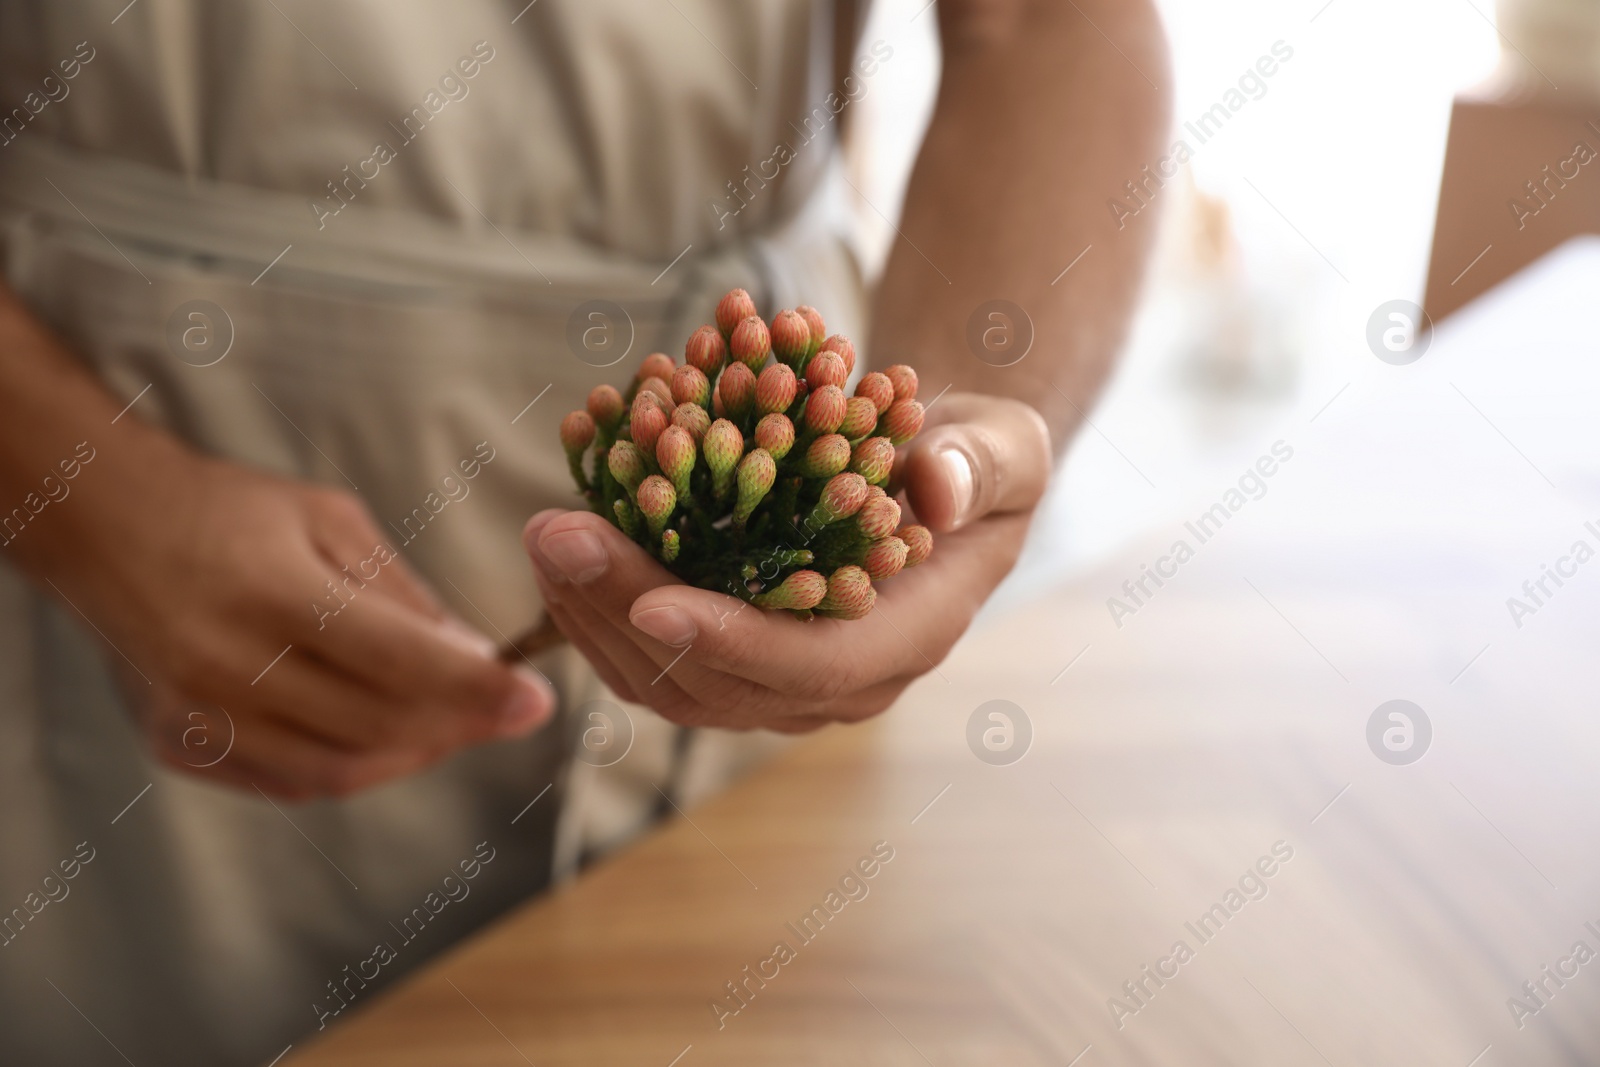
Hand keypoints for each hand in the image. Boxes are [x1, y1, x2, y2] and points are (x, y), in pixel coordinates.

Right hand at [53, 449, 554, 799]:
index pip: (398, 662)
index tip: (536, 700)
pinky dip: (354, 763)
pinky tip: (387, 731)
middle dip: (459, 724)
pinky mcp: (179, 746)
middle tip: (506, 708)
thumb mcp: (331, 520)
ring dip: (413, 752)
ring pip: (338, 770)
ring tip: (455, 720)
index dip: (477, 689)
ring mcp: (197, 717)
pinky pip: (291, 780)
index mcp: (270, 595)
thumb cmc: (232, 511)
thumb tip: (476, 659)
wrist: (104, 526)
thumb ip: (403, 597)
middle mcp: (226, 667)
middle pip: (376, 726)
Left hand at [523, 393, 1050, 730]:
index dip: (733, 642)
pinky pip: (650, 657)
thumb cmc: (973, 460)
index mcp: (905, 640)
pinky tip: (561, 546)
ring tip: (544, 535)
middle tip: (557, 534)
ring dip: (593, 615)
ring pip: (666, 681)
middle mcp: (836, 682)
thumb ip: (977, 468)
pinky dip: (595, 606)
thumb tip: (934, 492)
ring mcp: (776, 678)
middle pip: (714, 680)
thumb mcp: (1001, 449)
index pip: (813, 665)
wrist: (938, 480)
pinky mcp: (731, 656)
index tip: (654, 603)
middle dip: (625, 611)